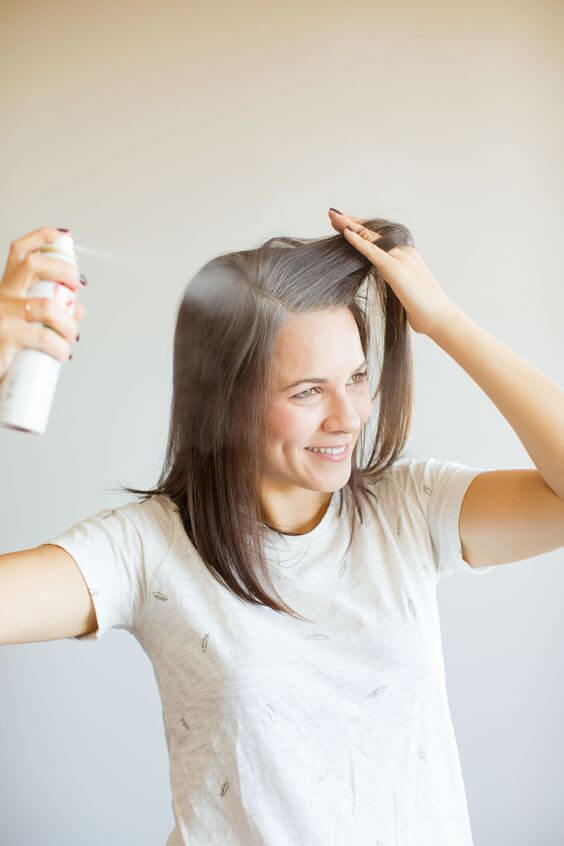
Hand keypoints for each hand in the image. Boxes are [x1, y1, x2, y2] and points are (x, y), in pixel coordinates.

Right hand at [0, 227, 85, 379]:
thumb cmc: (5, 346)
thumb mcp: (24, 324)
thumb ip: (50, 314)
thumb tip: (78, 309)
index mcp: (6, 289)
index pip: (20, 252)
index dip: (42, 237)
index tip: (65, 236)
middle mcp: (2, 296)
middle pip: (33, 264)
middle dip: (64, 270)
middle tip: (77, 286)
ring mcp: (2, 316)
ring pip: (47, 306)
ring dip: (69, 322)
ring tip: (71, 337)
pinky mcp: (5, 338)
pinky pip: (43, 338)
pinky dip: (61, 347)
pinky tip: (62, 354)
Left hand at [328, 209, 456, 335]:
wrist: (440, 318)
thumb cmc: (423, 310)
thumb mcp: (405, 292)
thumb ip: (396, 284)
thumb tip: (392, 289)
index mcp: (405, 256)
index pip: (378, 238)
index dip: (359, 230)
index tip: (343, 225)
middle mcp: (403, 251)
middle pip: (372, 233)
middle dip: (351, 222)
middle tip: (332, 214)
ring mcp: (400, 258)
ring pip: (370, 237)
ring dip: (349, 225)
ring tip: (332, 216)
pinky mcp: (395, 269)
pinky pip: (372, 251)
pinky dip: (357, 241)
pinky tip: (345, 232)